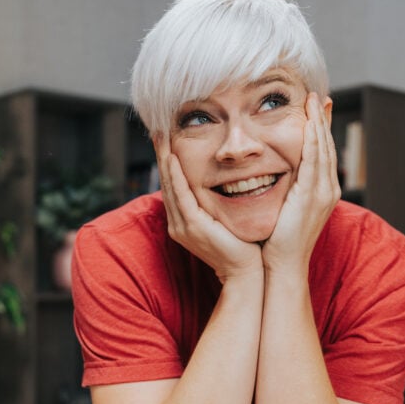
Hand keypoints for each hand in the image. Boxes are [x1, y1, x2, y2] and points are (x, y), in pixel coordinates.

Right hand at [156, 134, 261, 281]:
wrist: (246, 273)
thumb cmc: (242, 247)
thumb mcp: (224, 220)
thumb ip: (217, 203)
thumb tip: (226, 182)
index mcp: (184, 222)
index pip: (173, 186)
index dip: (168, 162)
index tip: (168, 139)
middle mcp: (178, 224)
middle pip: (167, 183)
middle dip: (162, 155)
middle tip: (159, 130)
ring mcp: (183, 227)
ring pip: (170, 186)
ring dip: (165, 160)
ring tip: (161, 137)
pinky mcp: (193, 227)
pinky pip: (181, 196)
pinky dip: (176, 176)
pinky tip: (173, 158)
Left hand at [263, 92, 339, 272]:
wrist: (283, 267)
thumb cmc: (278, 244)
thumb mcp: (285, 211)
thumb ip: (284, 193)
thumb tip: (273, 181)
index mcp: (322, 194)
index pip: (323, 155)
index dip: (321, 132)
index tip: (316, 112)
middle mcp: (328, 191)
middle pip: (328, 147)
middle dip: (323, 121)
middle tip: (319, 98)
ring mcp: (323, 193)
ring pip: (324, 149)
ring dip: (319, 123)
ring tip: (314, 101)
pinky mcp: (312, 195)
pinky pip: (314, 160)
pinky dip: (313, 139)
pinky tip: (309, 123)